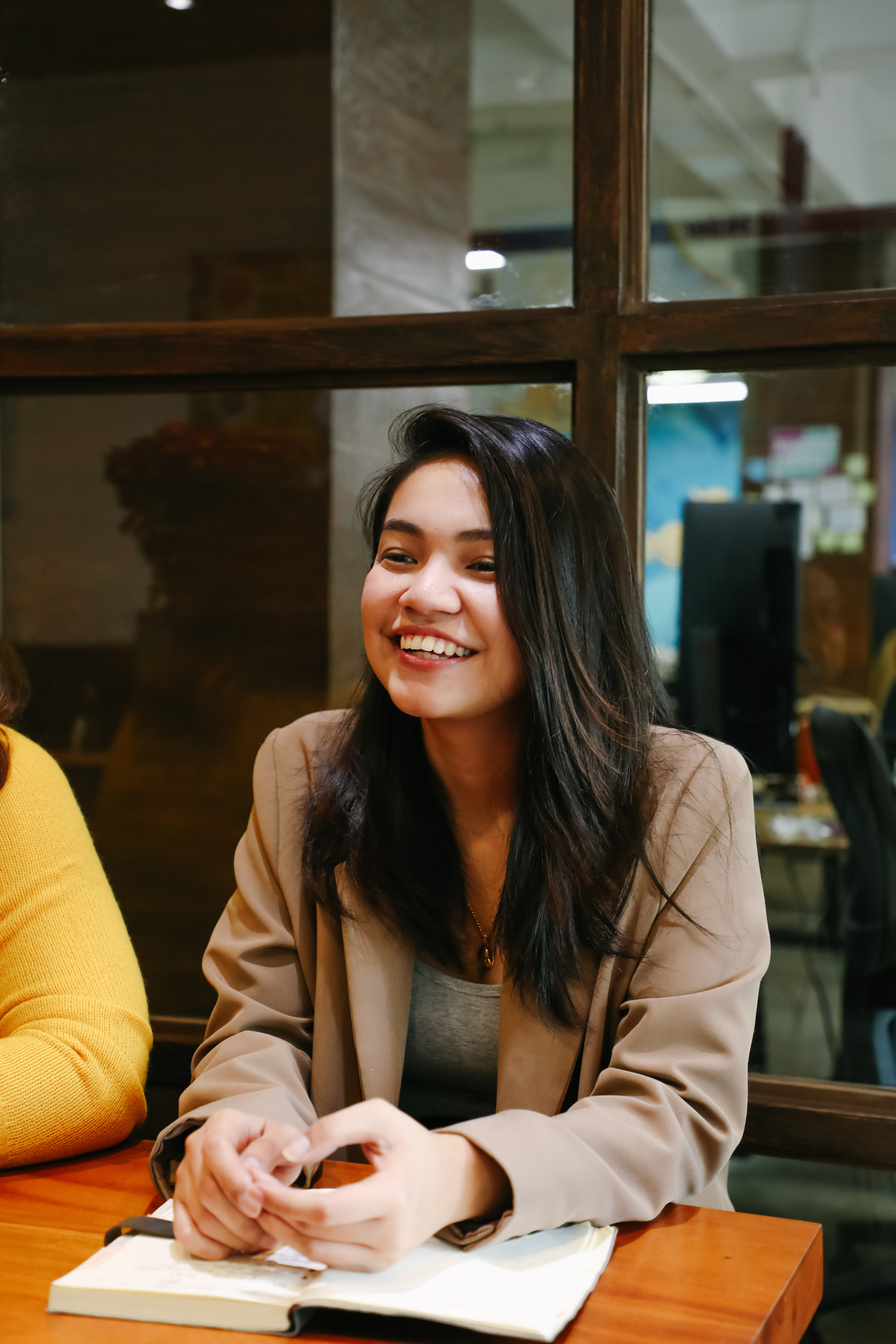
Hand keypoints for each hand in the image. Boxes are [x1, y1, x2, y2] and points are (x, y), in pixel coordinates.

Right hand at [172, 1108, 308, 1259]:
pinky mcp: (181, 1202)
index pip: (215, 1150)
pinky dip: (208, 1247)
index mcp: (222, 1124)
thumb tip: (253, 1170)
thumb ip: (272, 1148)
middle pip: (206, 1189)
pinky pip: (184, 1231)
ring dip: (229, 1236)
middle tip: (267, 1235)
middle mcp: (195, 1147)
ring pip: (198, 1214)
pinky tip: (233, 1249)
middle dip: (238, 1219)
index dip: (233, 1181)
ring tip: (258, 1242)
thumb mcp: (284, 1137)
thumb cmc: (272, 1145)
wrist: (258, 1152)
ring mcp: (185, 1176)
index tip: (256, 1206)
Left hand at [246, 1098, 511, 1271]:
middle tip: (249, 1186)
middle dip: (274, 1211)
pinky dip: (300, 1240)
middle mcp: (389, 1235)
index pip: (323, 1211)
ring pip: (315, 1253)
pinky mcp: (376, 1265)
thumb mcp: (379, 1116)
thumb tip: (291, 1152)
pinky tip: (284, 1216)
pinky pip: (327, 1259)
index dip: (283, 1198)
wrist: (447, 1181)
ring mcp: (383, 1256)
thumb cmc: (411, 1144)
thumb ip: (334, 1126)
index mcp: (393, 1197)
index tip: (256, 1177)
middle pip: (313, 1235)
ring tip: (260, 1199)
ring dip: (280, 1229)